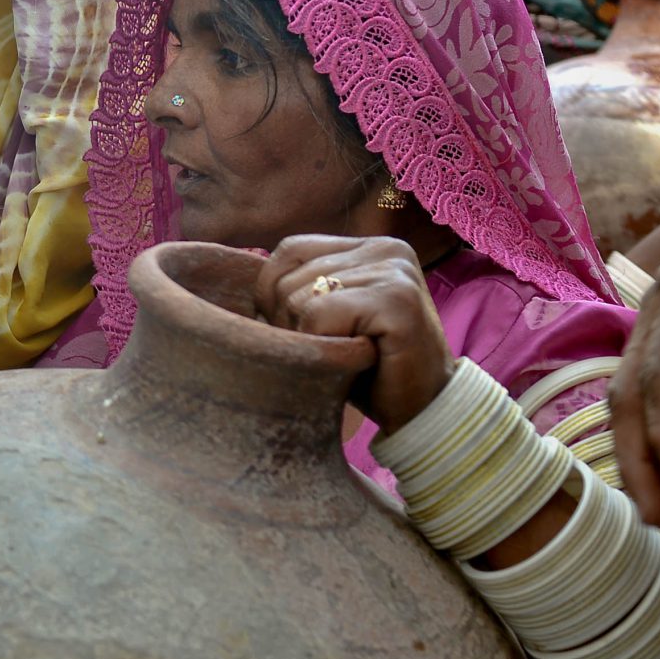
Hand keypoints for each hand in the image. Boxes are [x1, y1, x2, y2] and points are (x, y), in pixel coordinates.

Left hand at [257, 236, 452, 433]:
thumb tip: (234, 282)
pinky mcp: (397, 300)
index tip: (298, 334)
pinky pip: (320, 315)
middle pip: (290, 277)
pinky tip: (354, 358)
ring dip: (307, 340)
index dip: (273, 296)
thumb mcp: (329, 319)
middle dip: (288, 326)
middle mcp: (385, 248)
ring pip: (300, 299)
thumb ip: (300, 289)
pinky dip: (323, 346)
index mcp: (369, 247)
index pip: (289, 251)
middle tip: (325, 353)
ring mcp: (394, 270)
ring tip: (342, 356)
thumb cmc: (370, 369)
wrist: (425, 412)